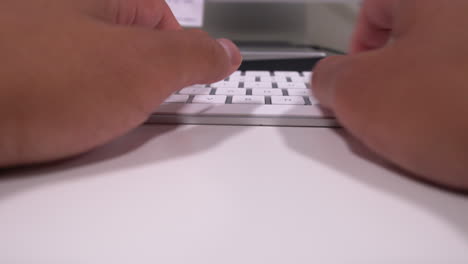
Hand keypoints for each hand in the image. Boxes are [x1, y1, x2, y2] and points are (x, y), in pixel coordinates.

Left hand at [0, 0, 241, 166]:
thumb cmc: (38, 80)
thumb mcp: (143, 67)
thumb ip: (194, 56)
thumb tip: (227, 51)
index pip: (166, 24)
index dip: (179, 61)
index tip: (182, 89)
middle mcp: (72, 12)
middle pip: (132, 50)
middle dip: (139, 84)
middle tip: (131, 106)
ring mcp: (45, 42)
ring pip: (98, 74)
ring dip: (104, 101)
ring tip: (88, 115)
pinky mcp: (26, 74)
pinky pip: (67, 89)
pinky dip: (74, 107)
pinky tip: (64, 119)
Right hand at [312, 0, 467, 190]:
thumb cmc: (461, 108)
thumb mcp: (359, 91)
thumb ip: (327, 77)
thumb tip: (328, 81)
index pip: (373, 8)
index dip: (354, 48)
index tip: (355, 79)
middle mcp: (464, 18)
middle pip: (410, 40)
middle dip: (390, 79)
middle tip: (385, 109)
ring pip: (441, 69)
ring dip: (422, 99)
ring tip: (422, 130)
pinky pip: (463, 94)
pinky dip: (453, 112)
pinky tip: (451, 135)